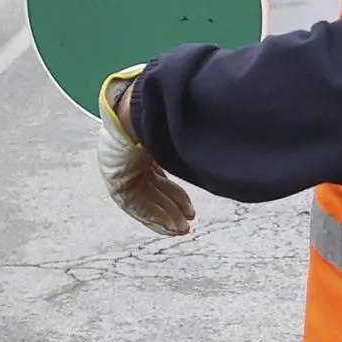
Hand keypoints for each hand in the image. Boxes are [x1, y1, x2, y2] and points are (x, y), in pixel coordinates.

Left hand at [97, 66, 195, 236]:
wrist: (137, 111)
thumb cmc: (162, 111)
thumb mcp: (181, 126)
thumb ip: (193, 135)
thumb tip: (224, 127)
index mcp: (142, 141)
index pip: (157, 173)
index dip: (175, 192)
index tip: (190, 206)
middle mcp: (130, 158)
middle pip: (152, 189)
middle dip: (171, 207)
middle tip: (188, 221)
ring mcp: (122, 170)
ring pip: (144, 201)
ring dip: (164, 216)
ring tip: (183, 229)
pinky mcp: (116, 182)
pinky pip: (136, 206)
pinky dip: (154, 217)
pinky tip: (171, 227)